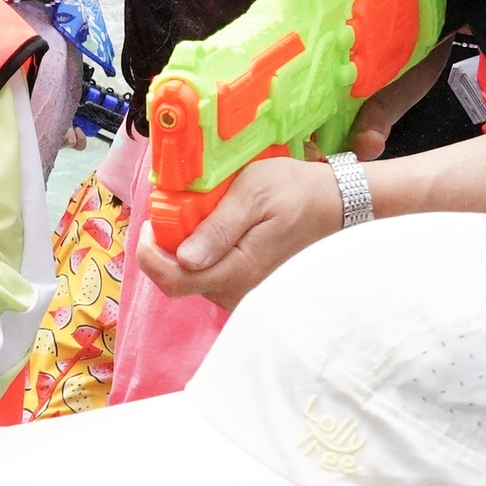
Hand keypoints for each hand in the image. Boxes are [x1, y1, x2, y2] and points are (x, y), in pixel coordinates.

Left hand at [136, 153, 340, 304]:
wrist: (337, 204)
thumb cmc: (297, 192)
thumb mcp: (254, 194)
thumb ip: (218, 227)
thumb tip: (185, 257)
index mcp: (237, 271)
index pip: (172, 281)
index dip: (149, 253)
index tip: (151, 222)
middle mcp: (237, 292)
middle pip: (177, 279)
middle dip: (168, 245)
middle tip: (183, 209)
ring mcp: (242, 293)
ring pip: (192, 277)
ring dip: (186, 246)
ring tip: (208, 213)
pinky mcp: (246, 288)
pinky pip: (209, 274)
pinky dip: (203, 250)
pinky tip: (220, 227)